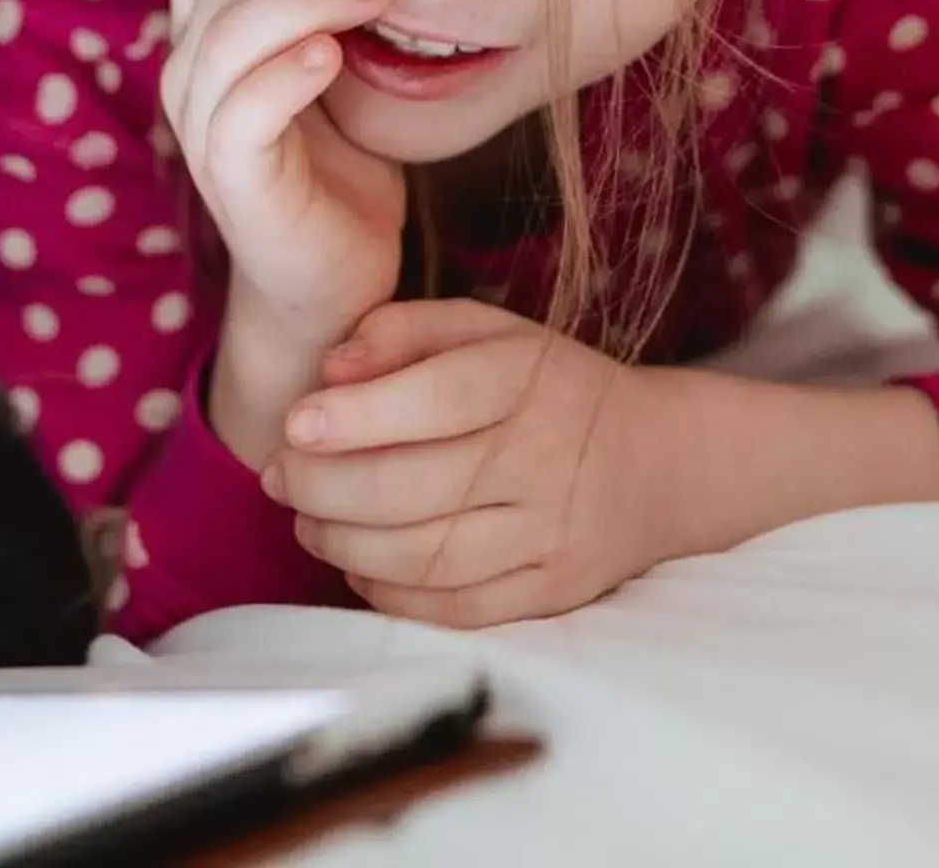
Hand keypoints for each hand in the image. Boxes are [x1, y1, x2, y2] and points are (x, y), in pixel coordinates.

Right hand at [159, 0, 410, 365]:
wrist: (333, 283)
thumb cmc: (341, 165)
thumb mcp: (338, 59)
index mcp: (212, 26)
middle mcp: (192, 66)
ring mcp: (203, 125)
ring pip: (231, 29)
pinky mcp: (233, 180)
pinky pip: (243, 110)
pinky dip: (288, 73)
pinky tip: (335, 56)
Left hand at [261, 300, 682, 627]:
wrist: (658, 462)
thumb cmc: (548, 386)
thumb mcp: (489, 330)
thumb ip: (405, 330)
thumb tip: (330, 369)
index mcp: (529, 379)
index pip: (435, 400)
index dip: (354, 417)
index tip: (295, 424)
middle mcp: (545, 458)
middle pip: (411, 489)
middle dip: (321, 487)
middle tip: (280, 476)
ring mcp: (551, 534)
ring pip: (424, 556)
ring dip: (342, 544)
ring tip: (308, 519)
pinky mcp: (551, 592)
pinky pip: (452, 609)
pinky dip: (388, 592)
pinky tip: (359, 564)